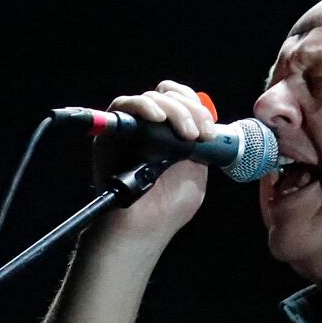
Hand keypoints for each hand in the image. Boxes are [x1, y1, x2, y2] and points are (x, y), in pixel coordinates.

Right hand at [92, 80, 214, 245]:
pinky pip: (124, 105)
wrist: (144, 227)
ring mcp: (132, 128)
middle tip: (201, 135)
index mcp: (171, 133)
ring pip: (152, 98)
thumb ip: (201, 146)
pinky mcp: (111, 133)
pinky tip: (158, 118)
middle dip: (191, 110)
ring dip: (174, 110)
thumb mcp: (197, 173)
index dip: (198, 109)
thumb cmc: (168, 207)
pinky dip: (143, 106)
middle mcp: (151, 127)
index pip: (184, 101)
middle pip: (169, 95)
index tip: (210, 133)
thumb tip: (206, 123)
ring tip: (187, 134)